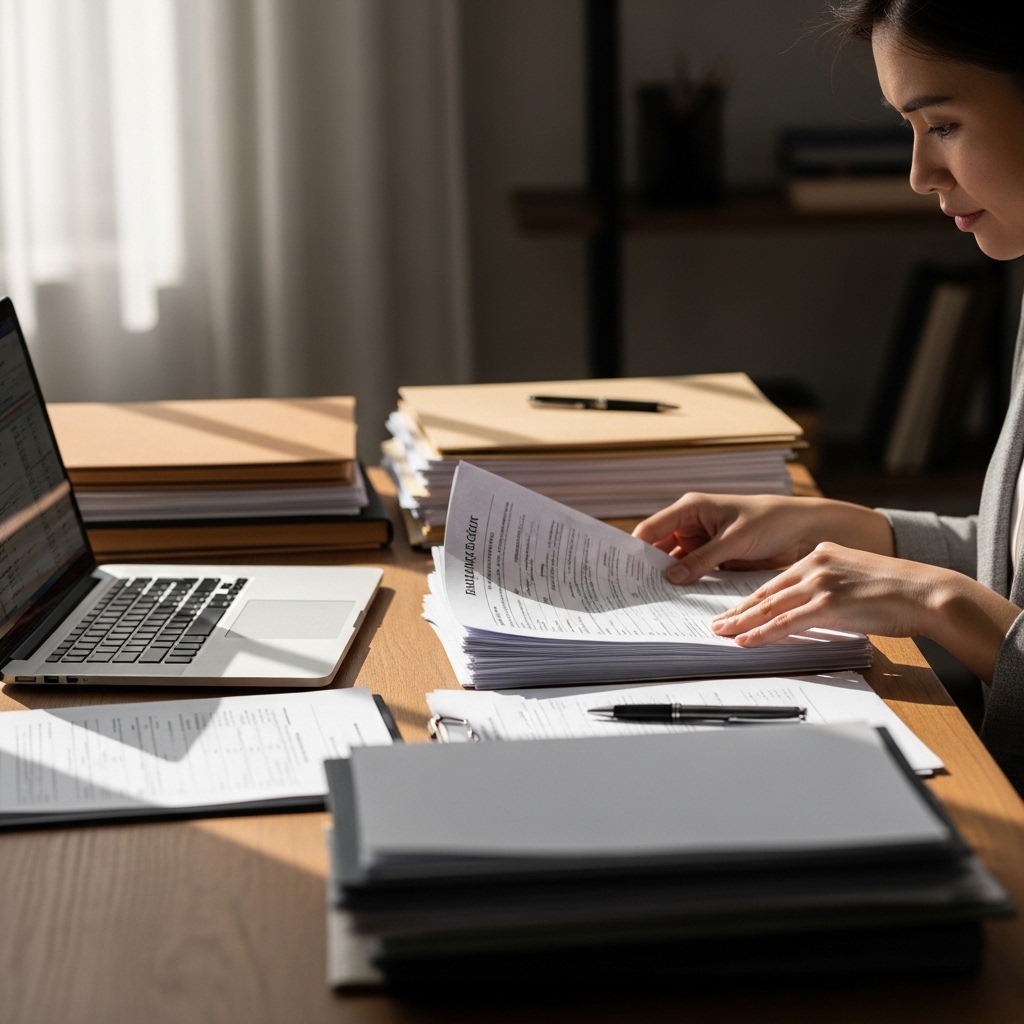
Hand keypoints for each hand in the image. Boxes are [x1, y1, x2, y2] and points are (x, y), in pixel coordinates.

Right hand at [633, 493, 894, 584]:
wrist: (804, 531)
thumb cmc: (771, 521)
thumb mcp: (734, 540)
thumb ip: (701, 560)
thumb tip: (670, 578)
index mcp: (691, 508)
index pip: (652, 528)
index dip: (635, 548)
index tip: (623, 570)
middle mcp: (692, 524)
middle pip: (659, 547)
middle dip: (649, 567)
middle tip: (635, 591)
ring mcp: (702, 543)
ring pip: (675, 563)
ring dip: (669, 579)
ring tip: (653, 601)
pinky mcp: (714, 559)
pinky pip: (693, 572)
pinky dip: (687, 584)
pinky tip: (679, 600)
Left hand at [710, 542, 1019, 682]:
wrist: (926, 593)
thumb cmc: (897, 591)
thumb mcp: (854, 577)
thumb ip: (828, 586)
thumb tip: (808, 608)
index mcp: (820, 554)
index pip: (776, 580)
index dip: (752, 597)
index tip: (734, 609)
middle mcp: (815, 563)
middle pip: (767, 591)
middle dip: (738, 609)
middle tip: (716, 622)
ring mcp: (821, 583)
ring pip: (771, 606)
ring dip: (742, 622)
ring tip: (722, 633)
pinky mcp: (829, 604)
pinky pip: (786, 622)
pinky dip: (762, 633)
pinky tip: (746, 640)